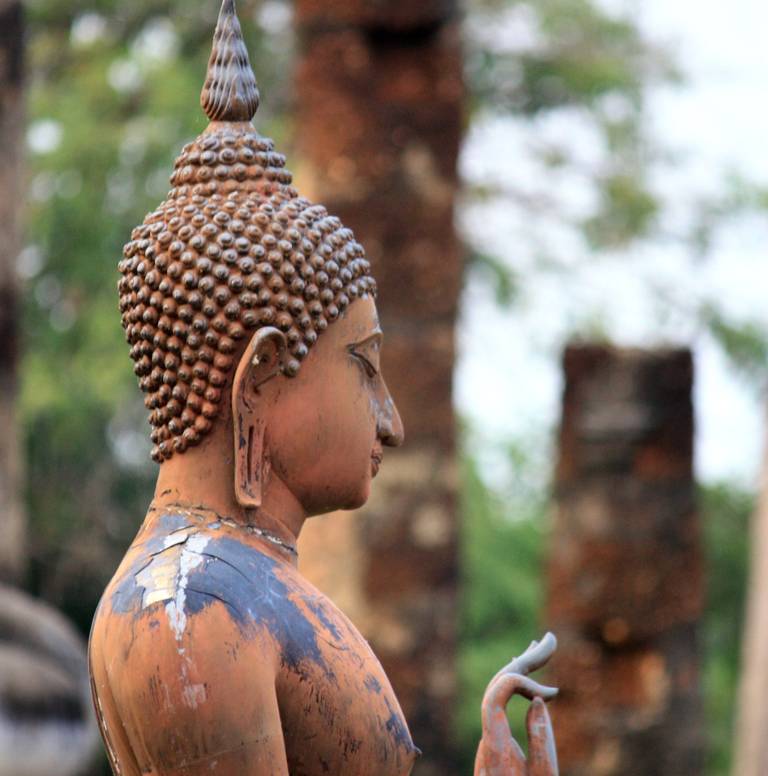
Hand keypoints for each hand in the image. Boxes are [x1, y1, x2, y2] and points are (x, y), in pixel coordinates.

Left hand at [474, 633, 558, 775]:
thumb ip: (541, 740)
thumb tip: (535, 702)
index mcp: (495, 742)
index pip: (497, 691)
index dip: (520, 681)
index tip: (551, 697)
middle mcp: (488, 736)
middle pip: (499, 684)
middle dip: (525, 661)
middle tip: (549, 640)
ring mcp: (491, 739)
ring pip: (500, 692)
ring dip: (522, 670)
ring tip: (542, 647)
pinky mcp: (497, 746)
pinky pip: (503, 704)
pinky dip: (517, 687)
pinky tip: (526, 678)